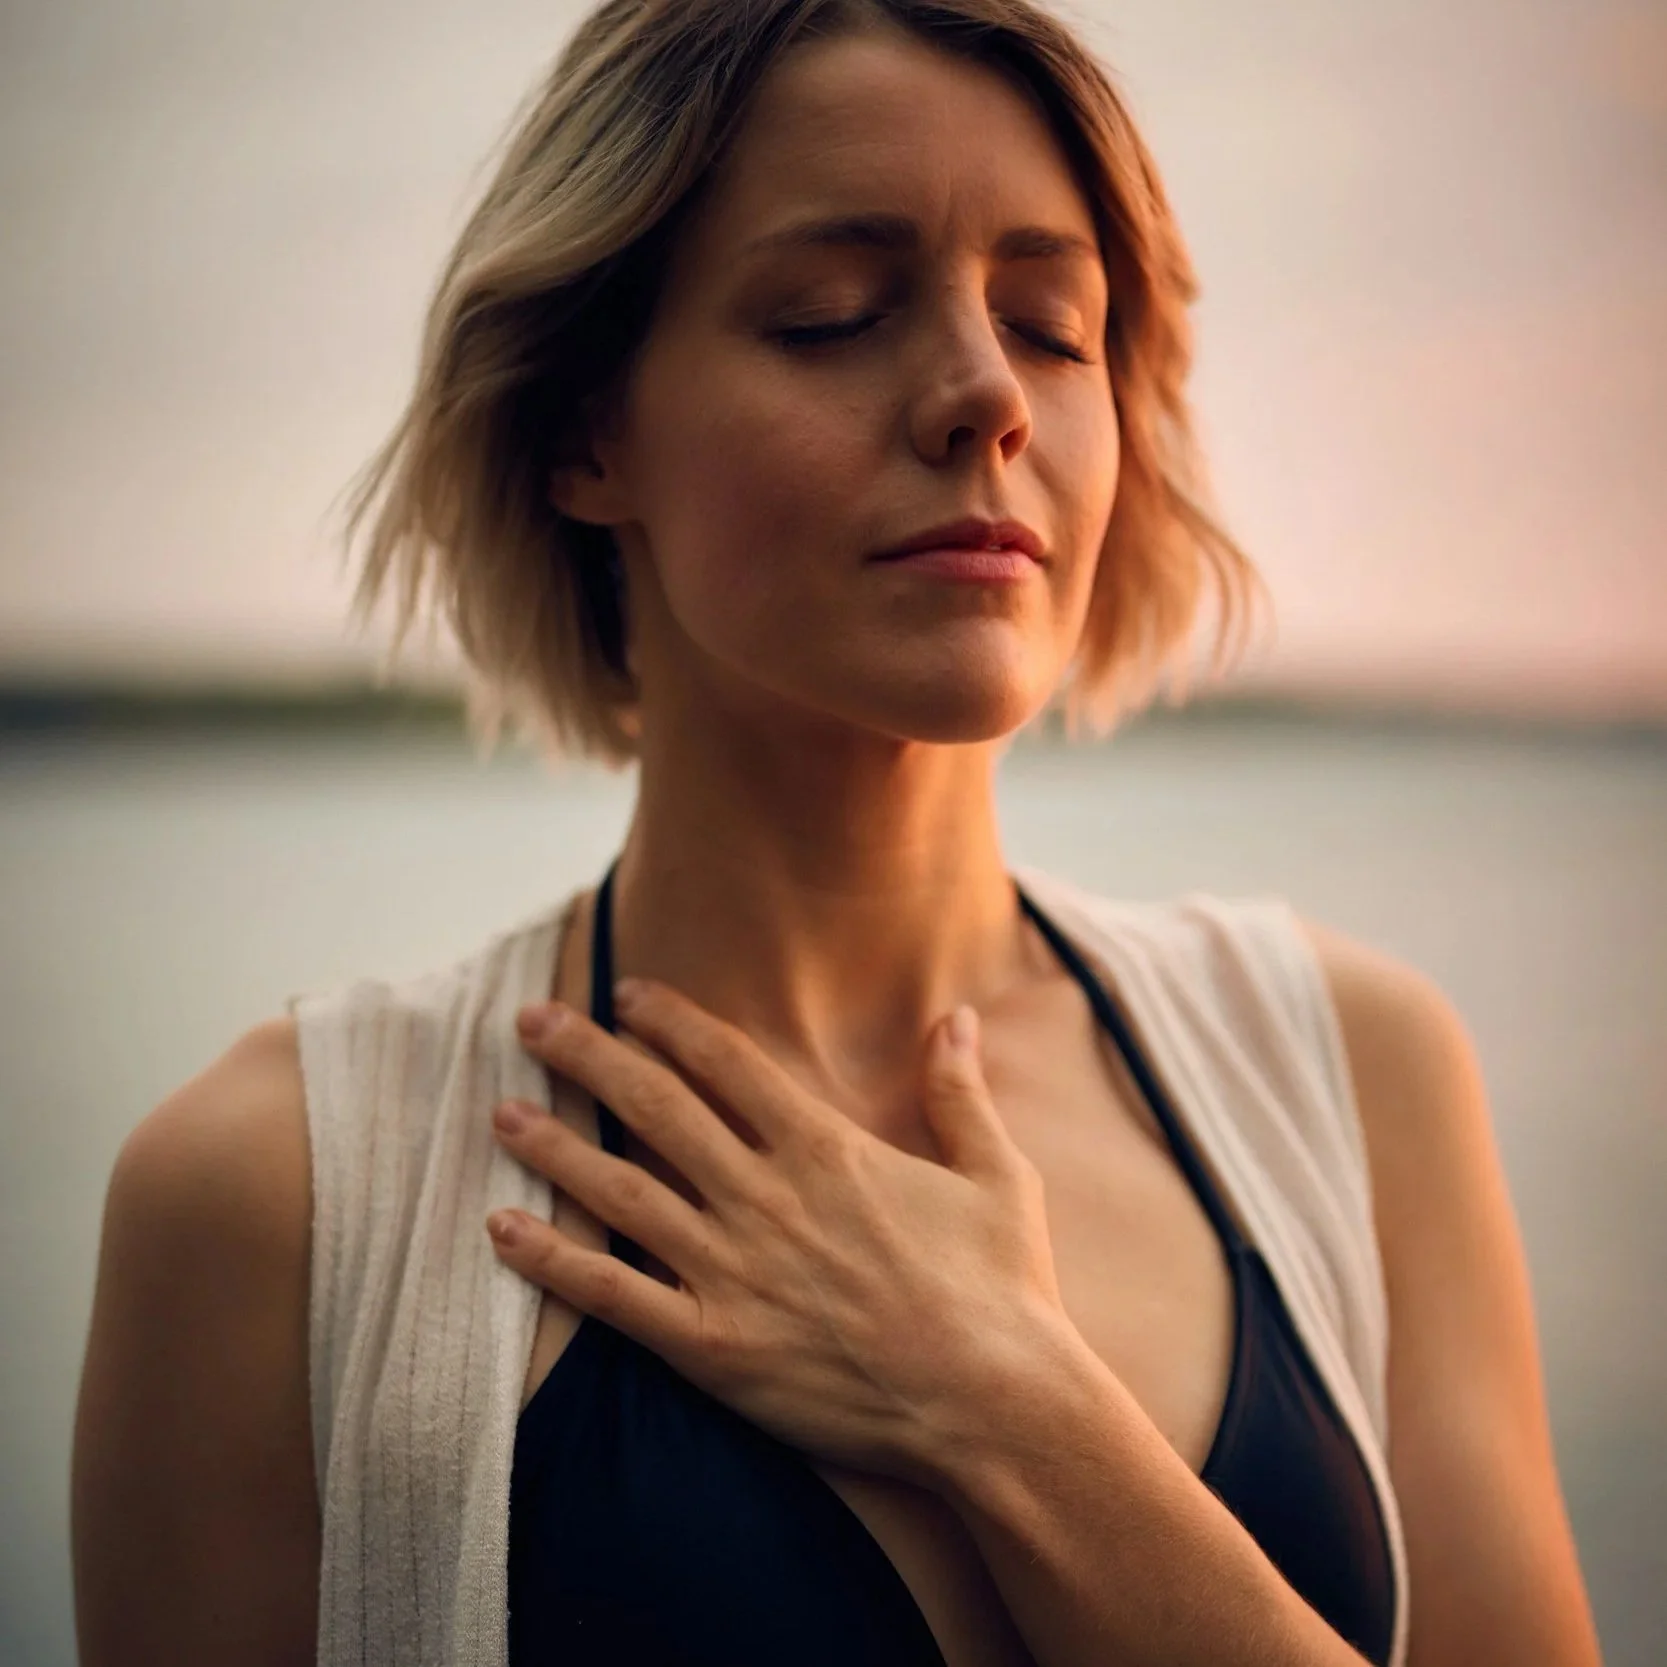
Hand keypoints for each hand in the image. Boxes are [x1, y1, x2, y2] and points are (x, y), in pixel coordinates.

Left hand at [486, 978, 1070, 1486]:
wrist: (996, 1404)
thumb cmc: (1003, 1290)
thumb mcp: (997, 1174)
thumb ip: (960, 1090)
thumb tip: (956, 1015)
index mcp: (825, 1150)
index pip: (726, 1062)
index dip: (668, 1021)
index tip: (626, 993)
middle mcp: (765, 1197)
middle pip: (655, 1105)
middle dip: (588, 1055)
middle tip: (532, 1022)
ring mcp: (733, 1271)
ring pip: (620, 1191)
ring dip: (554, 1146)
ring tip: (500, 1112)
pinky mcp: (714, 1346)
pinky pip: (614, 1296)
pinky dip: (553, 1261)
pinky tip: (501, 1229)